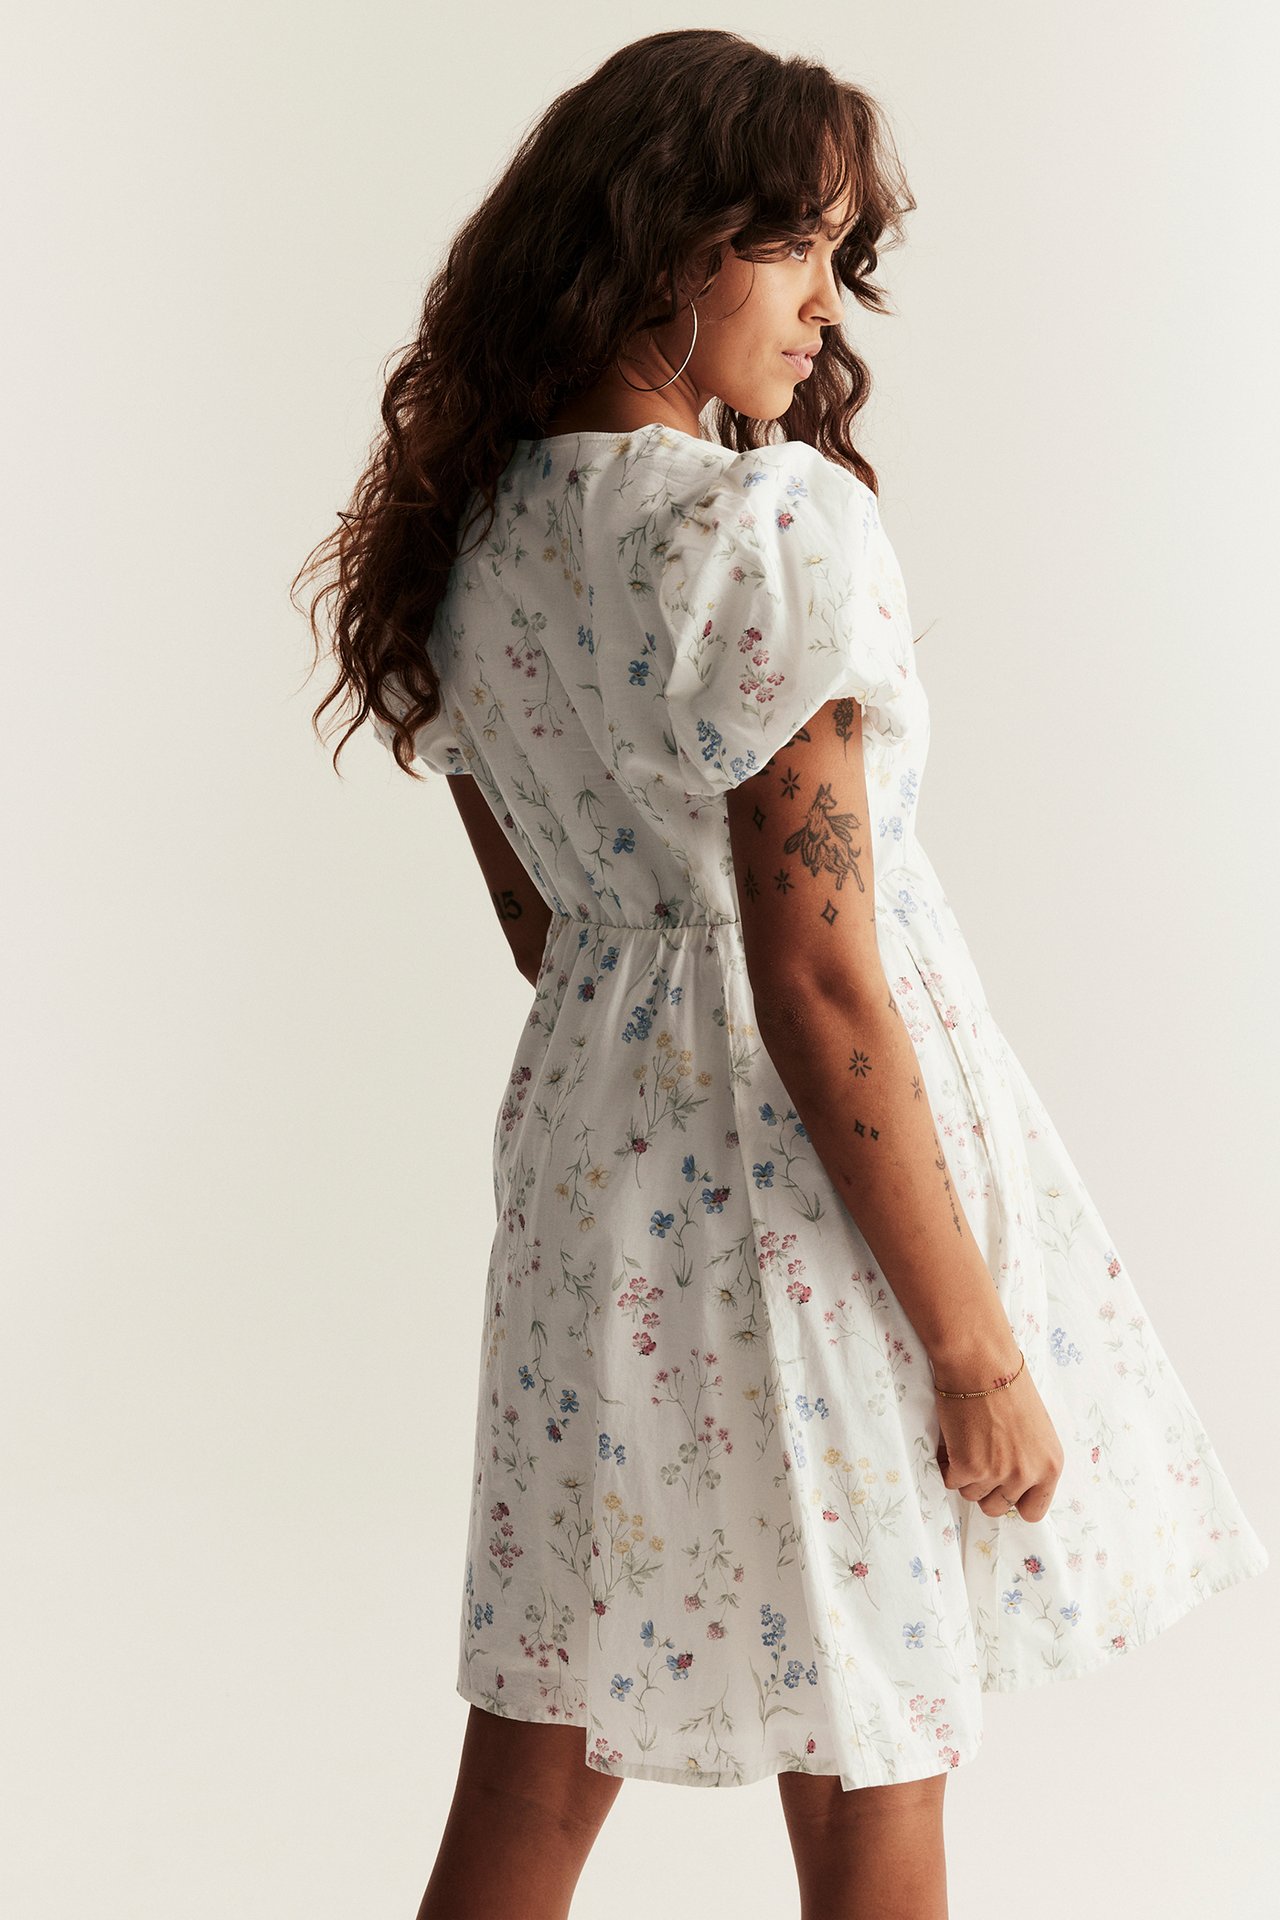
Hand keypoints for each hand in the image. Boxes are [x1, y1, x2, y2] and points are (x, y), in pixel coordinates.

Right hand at [934, 1348, 1063, 1522]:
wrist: (981, 1362)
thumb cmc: (1007, 1384)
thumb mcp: (1036, 1429)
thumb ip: (1030, 1460)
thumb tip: (1012, 1484)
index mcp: (1050, 1465)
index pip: (1034, 1512)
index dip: (1014, 1499)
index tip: (1001, 1485)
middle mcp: (1027, 1474)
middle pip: (997, 1508)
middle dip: (984, 1488)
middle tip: (978, 1459)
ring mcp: (997, 1473)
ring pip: (971, 1495)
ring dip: (964, 1474)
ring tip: (965, 1443)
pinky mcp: (969, 1467)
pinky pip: (950, 1481)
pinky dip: (946, 1464)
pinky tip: (952, 1440)